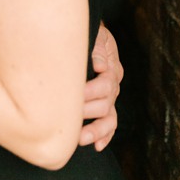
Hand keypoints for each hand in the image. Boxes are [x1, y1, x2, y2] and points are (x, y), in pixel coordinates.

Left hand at [80, 23, 121, 149]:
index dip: (91, 90)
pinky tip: (97, 146)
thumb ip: (96, 48)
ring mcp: (110, 96)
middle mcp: (112, 83)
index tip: (75, 94)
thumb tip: (100, 65)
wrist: (86, 34)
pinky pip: (110, 123)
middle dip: (87, 110)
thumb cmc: (85, 33)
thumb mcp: (93, 34)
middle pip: (106, 102)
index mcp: (110, 65)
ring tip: (81, 139)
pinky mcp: (105, 104)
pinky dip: (105, 135)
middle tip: (67, 116)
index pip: (107, 82)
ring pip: (109, 117)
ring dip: (96, 129)